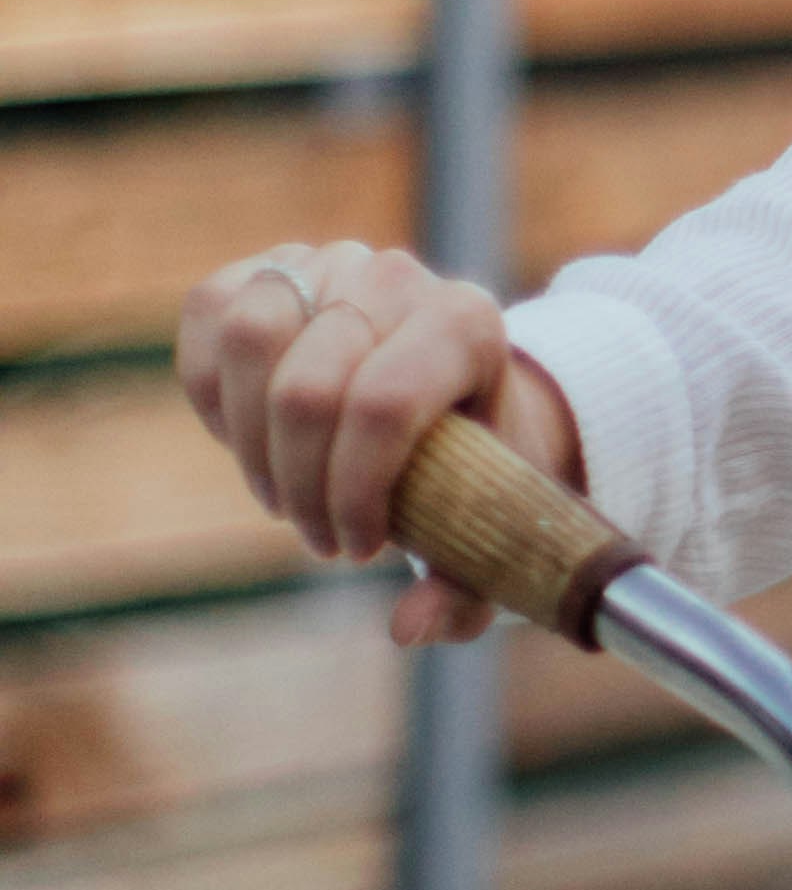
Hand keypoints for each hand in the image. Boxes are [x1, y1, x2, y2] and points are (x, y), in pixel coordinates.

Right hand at [174, 242, 585, 649]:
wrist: (448, 399)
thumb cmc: (471, 474)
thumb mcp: (485, 534)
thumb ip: (461, 590)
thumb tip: (407, 627)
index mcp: (468, 324)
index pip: (386, 404)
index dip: (353, 492)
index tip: (362, 551)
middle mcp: (399, 278)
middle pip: (308, 388)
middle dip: (300, 486)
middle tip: (318, 537)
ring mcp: (329, 261)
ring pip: (249, 339)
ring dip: (251, 441)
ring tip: (281, 493)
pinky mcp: (268, 266)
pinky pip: (207, 315)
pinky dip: (213, 393)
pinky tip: (250, 439)